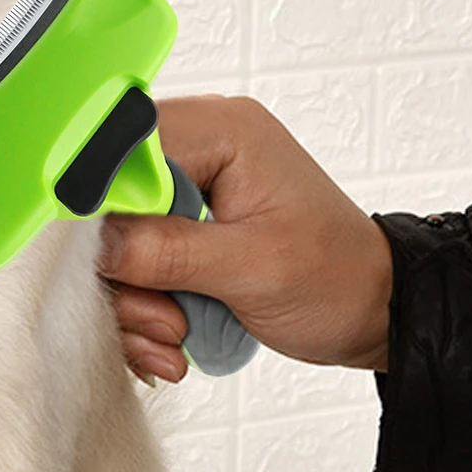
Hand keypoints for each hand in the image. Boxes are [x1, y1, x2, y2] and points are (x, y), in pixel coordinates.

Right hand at [100, 96, 392, 382]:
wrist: (375, 310)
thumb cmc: (337, 277)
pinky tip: (171, 340)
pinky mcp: (184, 227)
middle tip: (163, 319)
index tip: (105, 261)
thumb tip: (97, 242)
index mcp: (222, 130)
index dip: (100, 205)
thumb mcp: (252, 268)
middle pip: (111, 200)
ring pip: (118, 241)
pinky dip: (145, 307)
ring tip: (175, 336)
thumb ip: (168, 250)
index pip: (124, 146)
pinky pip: (136, 262)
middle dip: (126, 272)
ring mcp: (190, 188)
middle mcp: (200, 147)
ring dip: (136, 301)